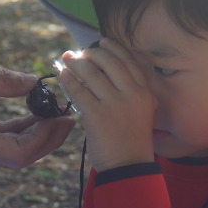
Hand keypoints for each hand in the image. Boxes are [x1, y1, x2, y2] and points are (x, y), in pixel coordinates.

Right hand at [0, 59, 74, 168]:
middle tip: (68, 118)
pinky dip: (18, 131)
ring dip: (35, 136)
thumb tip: (35, 82)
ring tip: (56, 115)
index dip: (46, 138)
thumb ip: (3, 79)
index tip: (62, 117)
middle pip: (20, 158)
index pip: (20, 154)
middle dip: (47, 139)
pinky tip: (32, 116)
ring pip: (12, 152)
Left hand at [57, 39, 154, 171]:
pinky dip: (68, 80)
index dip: (113, 48)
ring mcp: (115, 104)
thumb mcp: (140, 112)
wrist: (128, 167)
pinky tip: (62, 75)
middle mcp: (133, 94)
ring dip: (76, 63)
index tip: (101, 41)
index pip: (129, 61)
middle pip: (109, 62)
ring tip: (66, 58)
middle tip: (79, 52)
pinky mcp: (97, 115)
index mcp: (145, 92)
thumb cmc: (131, 141)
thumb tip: (101, 73)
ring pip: (91, 73)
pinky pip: (79, 90)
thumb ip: (128, 93)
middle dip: (91, 53)